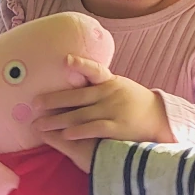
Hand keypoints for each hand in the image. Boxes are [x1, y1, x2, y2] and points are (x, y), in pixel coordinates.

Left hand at [33, 58, 172, 144]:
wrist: (160, 119)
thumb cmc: (134, 102)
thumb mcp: (119, 86)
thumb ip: (99, 83)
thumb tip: (73, 74)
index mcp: (110, 82)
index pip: (94, 70)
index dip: (81, 64)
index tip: (65, 60)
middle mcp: (110, 94)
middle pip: (77, 96)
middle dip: (54, 100)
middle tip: (34, 104)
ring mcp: (114, 110)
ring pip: (81, 114)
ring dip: (58, 120)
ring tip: (40, 124)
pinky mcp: (118, 127)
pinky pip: (95, 128)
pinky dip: (79, 131)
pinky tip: (64, 134)